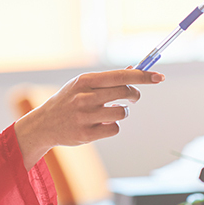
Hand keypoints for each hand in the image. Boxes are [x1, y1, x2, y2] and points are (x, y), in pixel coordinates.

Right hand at [14, 68, 163, 167]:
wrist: (44, 124)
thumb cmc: (68, 101)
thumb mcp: (81, 85)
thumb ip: (106, 79)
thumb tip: (134, 70)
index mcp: (84, 81)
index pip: (120, 76)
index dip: (142, 76)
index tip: (159, 77)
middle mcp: (84, 97)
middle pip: (125, 92)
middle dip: (134, 94)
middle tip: (133, 97)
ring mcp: (84, 117)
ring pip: (122, 113)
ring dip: (122, 112)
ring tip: (111, 111)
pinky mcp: (86, 134)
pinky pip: (115, 129)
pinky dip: (113, 126)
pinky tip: (101, 124)